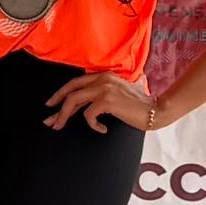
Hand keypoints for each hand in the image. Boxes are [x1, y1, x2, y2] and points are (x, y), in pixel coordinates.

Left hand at [44, 71, 161, 132]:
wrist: (156, 110)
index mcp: (103, 75)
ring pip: (74, 101)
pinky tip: (102, 129)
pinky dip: (92, 124)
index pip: (75, 83)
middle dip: (56, 106)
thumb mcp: (118, 94)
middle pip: (70, 91)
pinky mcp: (108, 100)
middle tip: (50, 120)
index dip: (61, 93)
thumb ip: (102, 94)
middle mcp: (102, 78)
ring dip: (63, 116)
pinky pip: (89, 114)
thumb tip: (82, 108)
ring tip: (60, 126)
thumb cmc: (138, 105)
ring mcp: (104, 88)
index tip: (51, 105)